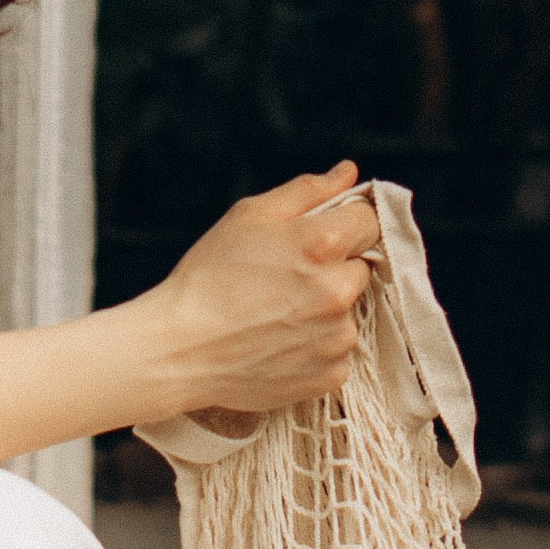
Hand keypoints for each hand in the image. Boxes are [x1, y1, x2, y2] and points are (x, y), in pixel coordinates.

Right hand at [148, 164, 380, 418]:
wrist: (179, 350)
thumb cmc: (208, 277)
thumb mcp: (249, 216)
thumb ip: (307, 191)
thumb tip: (348, 172)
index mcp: (322, 245)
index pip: (369, 222)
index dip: (346, 225)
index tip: (320, 237)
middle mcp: (338, 292)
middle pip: (361, 269)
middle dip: (334, 269)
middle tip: (287, 278)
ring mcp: (337, 338)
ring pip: (349, 313)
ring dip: (326, 311)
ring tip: (277, 314)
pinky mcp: (331, 375)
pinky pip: (338, 352)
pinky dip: (317, 347)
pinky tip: (280, 342)